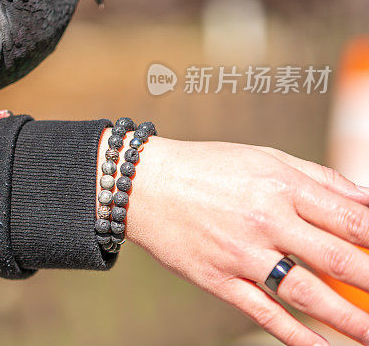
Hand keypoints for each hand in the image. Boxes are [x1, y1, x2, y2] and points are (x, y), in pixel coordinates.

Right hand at [110, 131, 368, 344]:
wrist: (141, 185)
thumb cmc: (208, 167)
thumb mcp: (265, 158)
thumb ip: (319, 180)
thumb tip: (368, 203)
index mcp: (281, 185)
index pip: (352, 219)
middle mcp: (264, 219)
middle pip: (338, 259)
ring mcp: (240, 253)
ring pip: (307, 294)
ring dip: (350, 320)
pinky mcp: (218, 279)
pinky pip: (265, 312)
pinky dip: (297, 336)